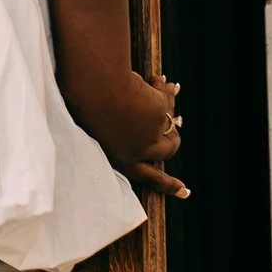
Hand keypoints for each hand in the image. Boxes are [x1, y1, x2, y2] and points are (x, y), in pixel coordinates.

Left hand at [71, 67, 186, 201]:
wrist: (90, 82)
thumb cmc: (85, 99)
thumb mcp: (101, 124)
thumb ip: (122, 132)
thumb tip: (157, 125)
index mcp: (116, 157)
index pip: (147, 177)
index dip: (168, 184)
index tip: (185, 192)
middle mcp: (136, 152)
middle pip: (168, 150)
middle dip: (173, 137)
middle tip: (174, 122)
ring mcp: (150, 134)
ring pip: (170, 122)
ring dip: (166, 103)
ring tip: (157, 84)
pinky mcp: (159, 115)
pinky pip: (167, 99)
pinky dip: (162, 88)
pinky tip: (155, 79)